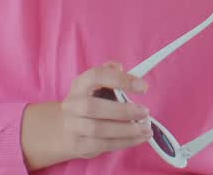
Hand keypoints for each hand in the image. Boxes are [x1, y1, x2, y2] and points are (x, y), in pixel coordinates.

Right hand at [22, 62, 153, 170]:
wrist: (66, 129)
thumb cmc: (90, 103)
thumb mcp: (97, 86)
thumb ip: (110, 74)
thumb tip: (118, 67)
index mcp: (80, 85)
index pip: (96, 76)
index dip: (120, 79)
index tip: (143, 87)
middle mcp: (73, 105)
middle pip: (94, 108)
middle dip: (123, 111)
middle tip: (145, 112)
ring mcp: (73, 127)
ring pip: (99, 130)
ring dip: (126, 130)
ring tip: (146, 128)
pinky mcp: (79, 145)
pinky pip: (103, 145)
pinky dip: (125, 142)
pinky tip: (140, 138)